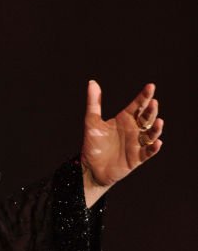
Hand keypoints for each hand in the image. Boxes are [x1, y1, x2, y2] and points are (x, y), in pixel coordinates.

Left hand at [81, 80, 163, 206]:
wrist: (90, 168)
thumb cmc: (92, 144)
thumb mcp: (92, 122)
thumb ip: (94, 103)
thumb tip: (92, 82)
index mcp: (125, 119)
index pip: (138, 105)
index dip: (144, 96)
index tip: (150, 87)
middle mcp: (134, 129)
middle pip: (147, 118)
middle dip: (151, 111)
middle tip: (153, 103)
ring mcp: (137, 143)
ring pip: (151, 134)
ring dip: (156, 128)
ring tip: (159, 122)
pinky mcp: (137, 158)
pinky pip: (148, 152)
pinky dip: (153, 148)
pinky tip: (157, 142)